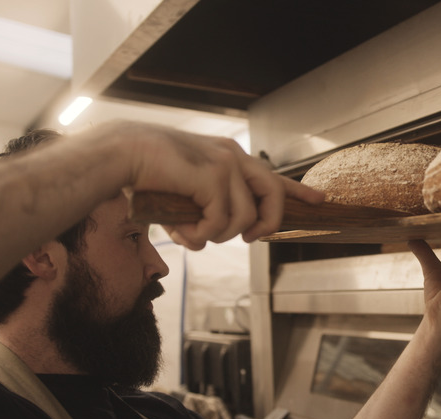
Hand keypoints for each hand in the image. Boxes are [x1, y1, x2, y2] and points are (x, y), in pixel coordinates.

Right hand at [105, 122, 323, 248]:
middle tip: (251, 239)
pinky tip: (183, 232)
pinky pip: (220, 223)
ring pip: (243, 218)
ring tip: (193, 233)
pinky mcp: (214, 176)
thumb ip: (202, 214)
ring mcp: (226, 165)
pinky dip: (201, 235)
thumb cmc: (147, 174)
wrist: (122, 154)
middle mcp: (233, 157)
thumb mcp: (184, 196)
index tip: (319, 200)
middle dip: (267, 223)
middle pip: (274, 194)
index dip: (297, 191)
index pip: (273, 176)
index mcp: (228, 157)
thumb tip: (205, 241)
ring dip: (218, 236)